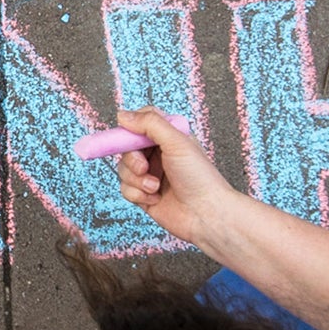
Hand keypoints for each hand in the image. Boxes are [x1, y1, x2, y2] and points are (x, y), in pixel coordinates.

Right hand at [113, 106, 240, 252]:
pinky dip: (137, 193)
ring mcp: (151, 175)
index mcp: (169, 137)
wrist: (205, 214)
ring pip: (124, 169)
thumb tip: (123, 115)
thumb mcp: (177, 141)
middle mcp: (159, 154)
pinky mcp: (144, 194)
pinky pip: (125, 189)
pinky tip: (154, 198)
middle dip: (132, 159)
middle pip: (127, 147)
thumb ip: (150, 124)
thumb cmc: (199, 177)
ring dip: (136, 179)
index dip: (131, 127)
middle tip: (143, 167)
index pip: (142, 121)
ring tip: (155, 186)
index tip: (127, 135)